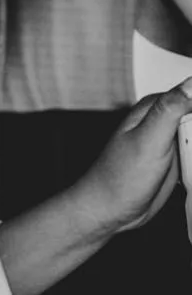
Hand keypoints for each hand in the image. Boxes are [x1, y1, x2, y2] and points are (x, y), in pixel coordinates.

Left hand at [70, 78, 191, 235]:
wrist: (110, 210)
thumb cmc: (118, 178)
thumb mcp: (148, 139)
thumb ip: (171, 109)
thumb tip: (191, 83)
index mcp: (155, 108)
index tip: (190, 134)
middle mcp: (163, 121)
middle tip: (184, 149)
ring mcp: (170, 141)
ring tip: (183, 159)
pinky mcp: (176, 160)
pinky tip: (189, 170)